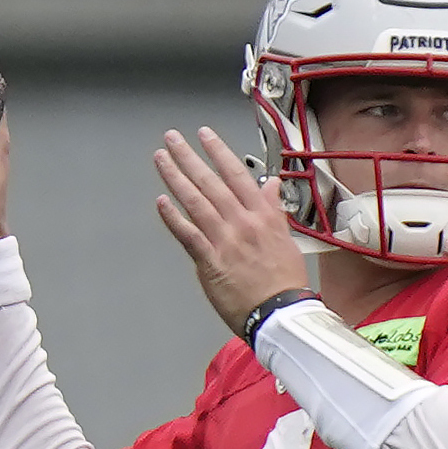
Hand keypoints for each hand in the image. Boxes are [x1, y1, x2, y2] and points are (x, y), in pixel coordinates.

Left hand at [154, 127, 310, 335]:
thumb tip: (272, 185)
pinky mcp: (210, 261)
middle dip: (189, 157)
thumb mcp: (286, 238)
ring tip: (162, 159)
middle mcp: (242, 223)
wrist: (280, 313)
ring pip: (196, 202)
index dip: (218, 151)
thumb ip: (273, 209)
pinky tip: (161, 201)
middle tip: (172, 138)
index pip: (237, 174)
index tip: (205, 135)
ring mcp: (224, 241)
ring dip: (176, 177)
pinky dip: (173, 216)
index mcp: (263, 216)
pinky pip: (187, 234)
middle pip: (211, 182)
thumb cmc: (285, 282)